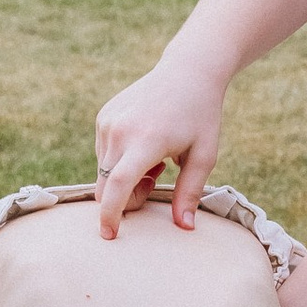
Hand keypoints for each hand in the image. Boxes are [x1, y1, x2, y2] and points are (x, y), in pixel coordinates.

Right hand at [95, 57, 224, 233]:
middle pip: (105, 185)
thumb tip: (185, 228)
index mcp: (146, 140)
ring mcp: (108, 121)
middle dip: (124, 198)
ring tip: (155, 160)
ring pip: (102, 171)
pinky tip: (145, 146)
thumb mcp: (204, 155)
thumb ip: (190, 192)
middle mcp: (120, 130)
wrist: (188, 72)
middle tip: (155, 183)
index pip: (117, 184)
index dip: (111, 214)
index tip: (109, 235)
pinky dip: (120, 161)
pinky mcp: (103, 117)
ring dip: (124, 179)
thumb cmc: (201, 116)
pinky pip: (103, 154)